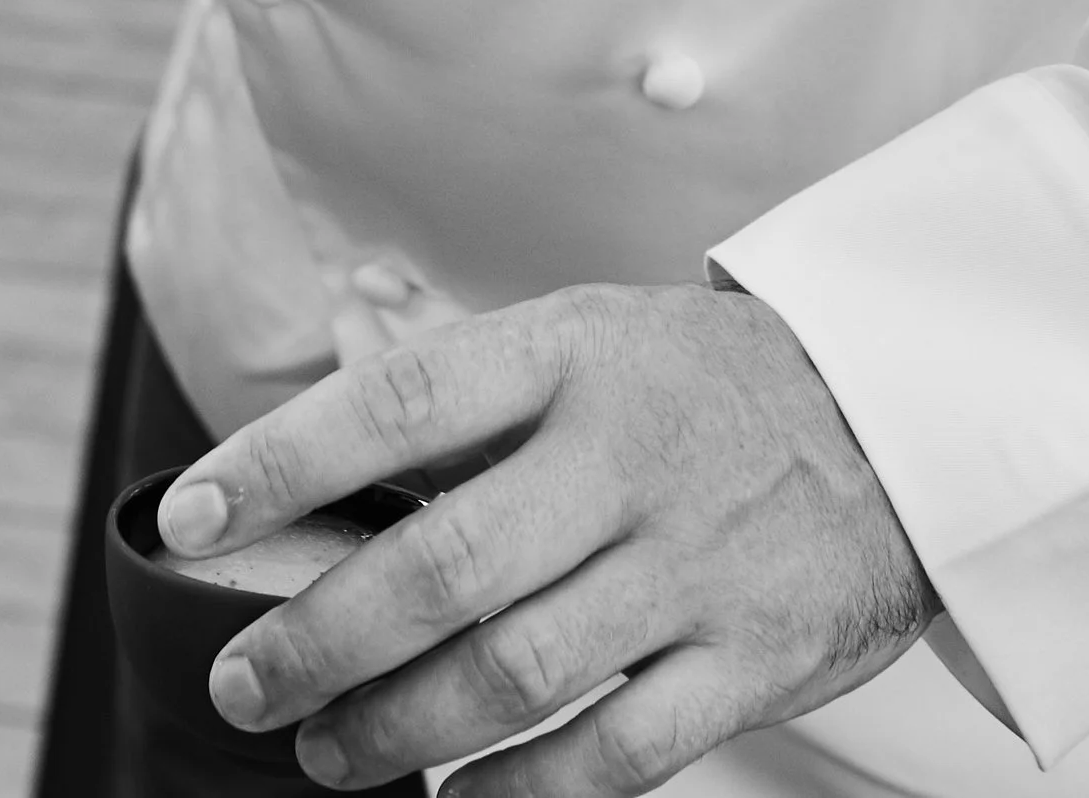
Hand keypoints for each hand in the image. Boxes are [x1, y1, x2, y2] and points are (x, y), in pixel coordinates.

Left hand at [159, 282, 933, 791]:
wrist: (900, 417)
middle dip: (320, 638)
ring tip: (325, 751)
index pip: (399, 403)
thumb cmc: (699, 381)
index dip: (283, 461)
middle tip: (243, 684)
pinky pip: (616, 754)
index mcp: (570, 353)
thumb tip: (310, 481)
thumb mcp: (587, 336)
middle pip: (443, 563)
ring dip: (398, 728)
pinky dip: (521, 792)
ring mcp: (691, 564)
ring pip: (514, 672)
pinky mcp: (751, 660)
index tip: (189, 519)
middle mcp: (624, 456)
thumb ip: (467, 407)